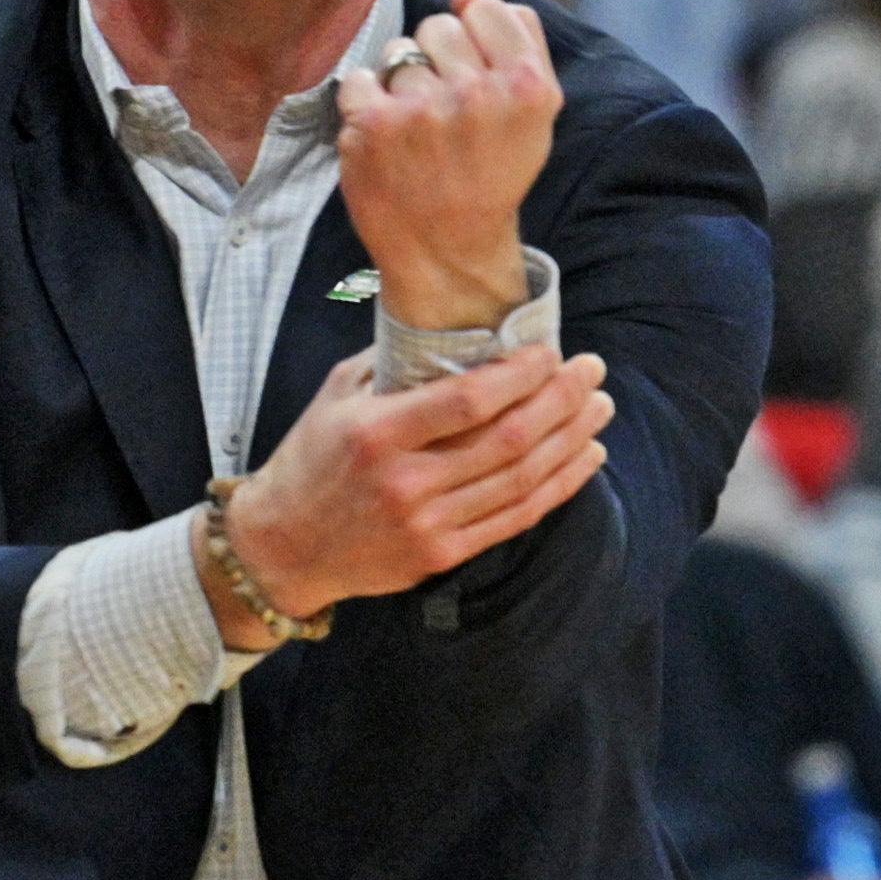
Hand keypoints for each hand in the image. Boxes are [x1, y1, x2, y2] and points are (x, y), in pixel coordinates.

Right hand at [220, 339, 609, 620]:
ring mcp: (426, 524)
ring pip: (521, 479)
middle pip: (507, 439)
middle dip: (561, 399)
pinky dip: (559, 486)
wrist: (282, 546)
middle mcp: (405, 482)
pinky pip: (516, 518)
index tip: (550, 352)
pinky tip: (584, 458)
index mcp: (377, 434)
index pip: (468, 400)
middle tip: (592, 370)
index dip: (521, 374)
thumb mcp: (336, 395)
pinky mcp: (440, 555)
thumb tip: (459, 324)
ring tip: (599, 407)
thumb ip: (395, 363)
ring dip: (570, 440)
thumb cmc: (311, 459)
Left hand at [332, 0, 557, 331]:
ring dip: (401, 84)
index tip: (474, 80)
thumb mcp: (535, 112)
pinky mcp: (373, 125)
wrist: (448, 251)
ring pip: (398, 51)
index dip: (475, 40)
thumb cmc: (491, 174)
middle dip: (437, 60)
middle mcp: (478, 94)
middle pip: (439, 26)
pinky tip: (385, 138)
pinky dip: (365, 104)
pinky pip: (360, 77)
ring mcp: (422, 109)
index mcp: (527, 86)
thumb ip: (518, 39)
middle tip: (443, 113)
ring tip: (416, 131)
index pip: (486, 9)